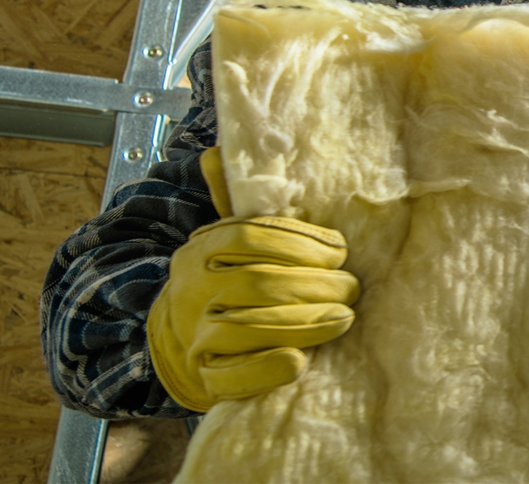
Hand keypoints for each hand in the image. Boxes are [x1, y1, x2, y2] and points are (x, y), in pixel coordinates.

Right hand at [145, 148, 360, 411]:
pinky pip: (234, 376)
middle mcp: (194, 290)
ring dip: (306, 323)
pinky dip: (268, 368)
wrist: (175, 344)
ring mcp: (196, 336)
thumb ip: (232, 202)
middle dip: (316, 284)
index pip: (251, 236)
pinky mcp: (205, 377)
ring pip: (252, 327)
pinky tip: (300, 361)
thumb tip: (219, 152)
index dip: (302, 241)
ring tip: (344, 317)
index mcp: (203, 249)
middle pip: (260, 282)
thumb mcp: (223, 240)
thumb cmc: (221, 283)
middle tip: (352, 287)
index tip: (340, 250)